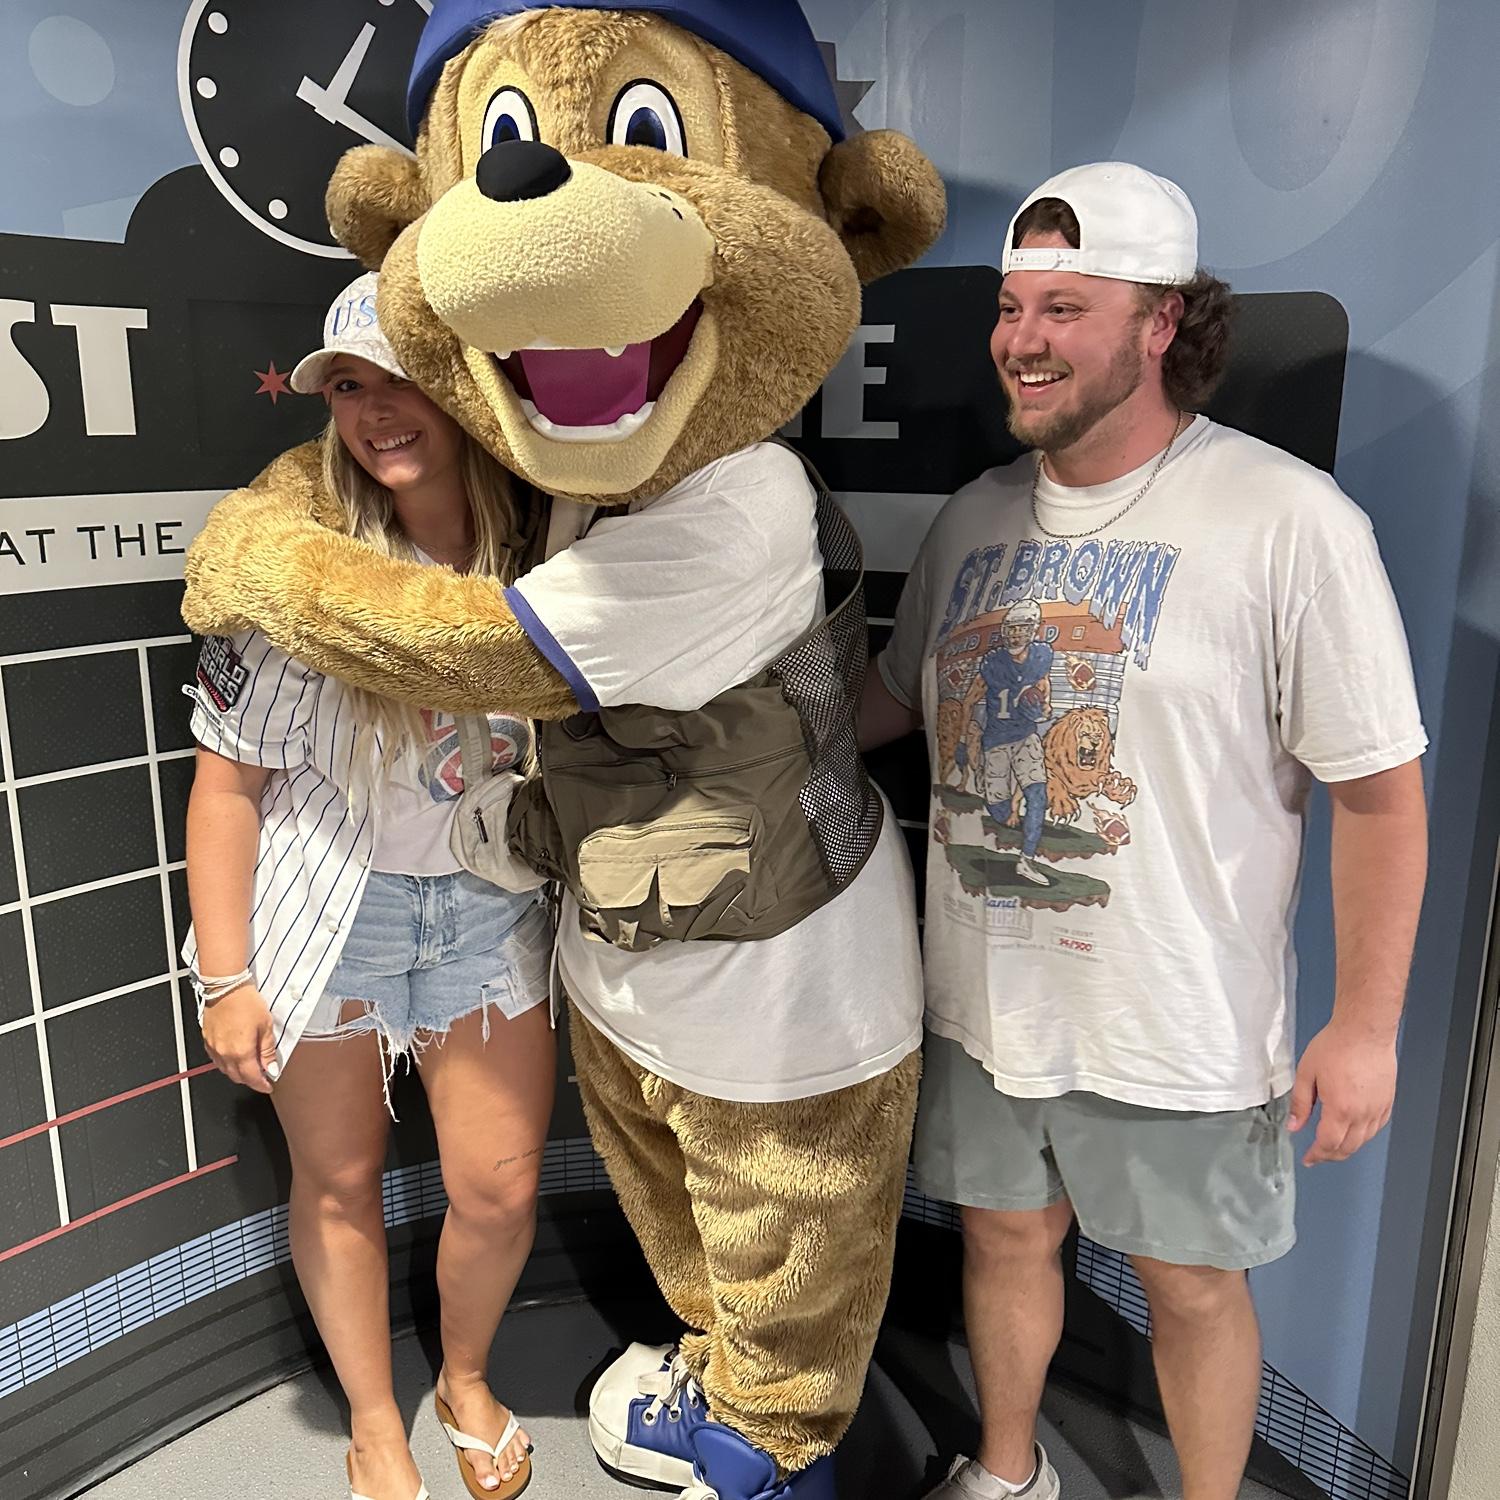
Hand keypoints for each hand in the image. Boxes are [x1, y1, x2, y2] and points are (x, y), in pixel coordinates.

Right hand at [202, 986, 279, 1093]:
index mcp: (241, 1052)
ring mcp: (214, 1048)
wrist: (225, 987)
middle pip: (237, 1077)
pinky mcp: (207, 1040)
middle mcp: (224, 1054)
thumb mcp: (265, 1025)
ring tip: (250, 1065)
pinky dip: (227, 1063)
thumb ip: (267, 1050)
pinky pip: (216, 1060)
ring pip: (226, 1070)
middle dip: (251, 1079)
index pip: (252, 1078)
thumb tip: (271, 1067)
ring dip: (238, 1072)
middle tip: (262, 1074)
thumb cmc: (245, 1002)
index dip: (261, 1085)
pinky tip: (235, 1056)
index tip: (268, 1085)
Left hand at [1288, 1020, 1397, 1165]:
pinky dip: (1364, 1136)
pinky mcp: (1387, 1101)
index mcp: (1340, 1108)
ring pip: (1364, 1141)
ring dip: (1347, 1148)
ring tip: (1333, 1146)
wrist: (1365, 1031)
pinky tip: (1355, 1132)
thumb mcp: (1306, 1073)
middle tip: (1318, 1155)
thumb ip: (1300, 1103)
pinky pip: (1376, 1127)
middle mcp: (1362, 1113)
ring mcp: (1378, 1108)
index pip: (1328, 1144)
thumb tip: (1294, 1125)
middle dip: (1330, 1155)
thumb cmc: (1336, 1045)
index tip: (1309, 1158)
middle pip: (1347, 1148)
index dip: (1317, 1155)